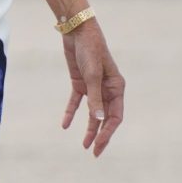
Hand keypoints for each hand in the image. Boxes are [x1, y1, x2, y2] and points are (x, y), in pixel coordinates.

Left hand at [61, 18, 124, 155]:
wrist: (77, 30)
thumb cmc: (90, 50)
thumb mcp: (92, 75)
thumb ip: (94, 98)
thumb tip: (98, 120)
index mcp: (117, 88)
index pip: (115, 116)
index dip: (107, 132)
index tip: (99, 145)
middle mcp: (107, 89)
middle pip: (104, 117)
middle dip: (99, 135)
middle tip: (93, 151)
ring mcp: (93, 86)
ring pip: (91, 112)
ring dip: (88, 127)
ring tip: (83, 144)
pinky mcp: (80, 82)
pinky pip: (76, 101)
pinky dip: (71, 112)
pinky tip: (65, 124)